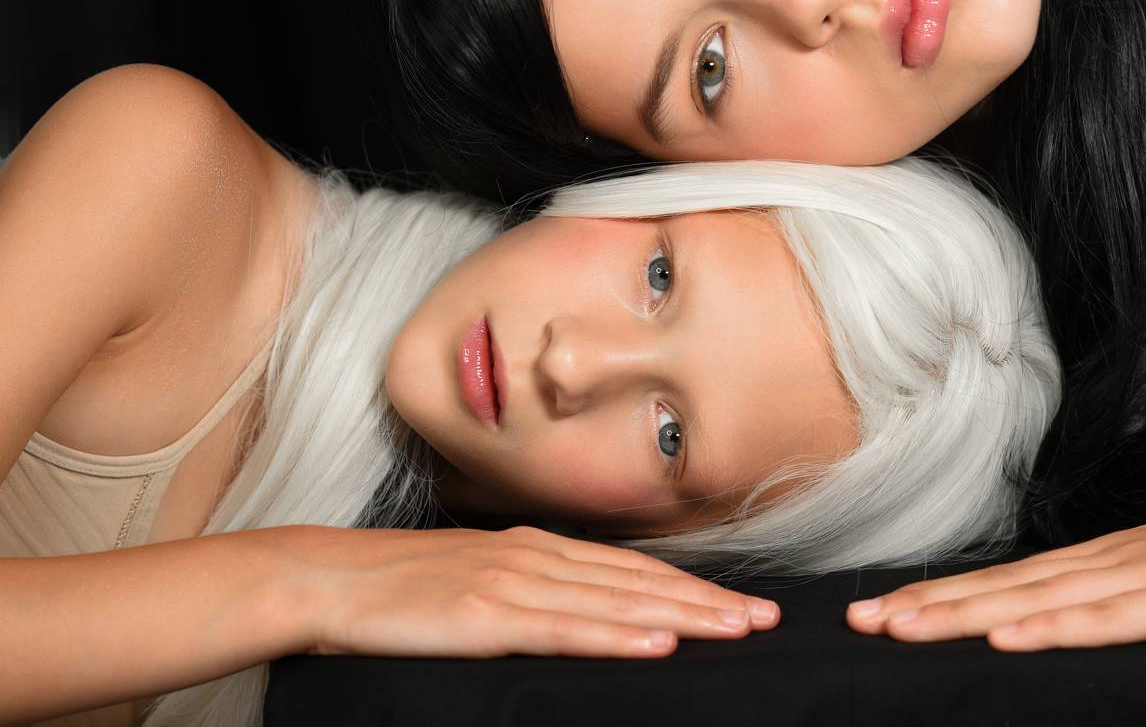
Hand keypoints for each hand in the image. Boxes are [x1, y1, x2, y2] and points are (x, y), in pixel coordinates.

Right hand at [295, 525, 777, 658]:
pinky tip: (656, 644)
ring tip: (736, 630)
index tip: (740, 604)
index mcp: (539, 549)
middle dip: (708, 603)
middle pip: (640, 584)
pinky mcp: (487, 617)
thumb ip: (531, 587)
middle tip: (767, 620)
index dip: (692, 587)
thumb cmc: (401, 586)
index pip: (633, 570)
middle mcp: (538, 559)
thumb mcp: (478, 577)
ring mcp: (514, 585)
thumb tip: (582, 608)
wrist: (329, 579)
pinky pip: (564, 630)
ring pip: (617, 604)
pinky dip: (617, 636)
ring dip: (683, 618)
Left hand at [846, 488, 1145, 649]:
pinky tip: (1008, 638)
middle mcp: (1117, 560)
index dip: (949, 595)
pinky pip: (1114, 619)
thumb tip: (1093, 601)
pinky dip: (1056, 629)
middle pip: (1009, 586)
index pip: (1015, 580)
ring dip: (968, 616)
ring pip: (1041, 599)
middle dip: (932, 606)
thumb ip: (1140, 587)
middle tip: (861, 623)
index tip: (888, 609)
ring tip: (902, 628)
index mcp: (1116, 556)